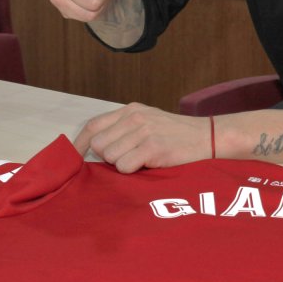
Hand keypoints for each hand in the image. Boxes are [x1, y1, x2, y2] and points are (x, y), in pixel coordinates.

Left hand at [74, 103, 209, 172]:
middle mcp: (135, 118)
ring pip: (109, 157)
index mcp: (131, 110)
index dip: (80, 144)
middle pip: (98, 144)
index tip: (74, 158)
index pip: (93, 126)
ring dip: (122, 164)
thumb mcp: (149, 122)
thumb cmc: (177, 135)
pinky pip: (124, 166)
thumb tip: (93, 149)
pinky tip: (148, 165)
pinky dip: (132, 171)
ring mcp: (143, 131)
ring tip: (142, 160)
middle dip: (107, 157)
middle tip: (128, 158)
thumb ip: (123, 129)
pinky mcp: (152, 147)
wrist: (208, 137)